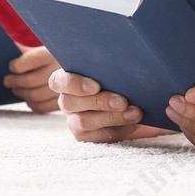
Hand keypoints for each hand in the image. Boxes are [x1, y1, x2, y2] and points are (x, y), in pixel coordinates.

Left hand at [4, 45, 64, 112]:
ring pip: (36, 95)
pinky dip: (32, 104)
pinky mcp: (68, 102)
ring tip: (15, 88)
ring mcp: (67, 88)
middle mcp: (63, 70)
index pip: (33, 59)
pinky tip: (28, 99)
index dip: (18, 65)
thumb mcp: (50, 45)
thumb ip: (32, 47)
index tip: (12, 66)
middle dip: (15, 81)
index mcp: (58, 53)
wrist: (86, 64)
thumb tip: (12, 47)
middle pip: (31, 80)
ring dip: (21, 93)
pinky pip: (44, 107)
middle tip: (7, 80)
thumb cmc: (62, 53)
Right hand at [49, 69, 172, 142]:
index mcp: (66, 80)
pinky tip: (134, 124)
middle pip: (72, 103)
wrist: (127, 98)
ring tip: (135, 113)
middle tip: (123, 101)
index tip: (96, 86)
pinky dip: (118, 130)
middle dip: (100, 102)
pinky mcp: (86, 136)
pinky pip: (97, 137)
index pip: (58, 81)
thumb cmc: (114, 76)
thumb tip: (131, 58)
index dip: (74, 84)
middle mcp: (67, 101)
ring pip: (84, 122)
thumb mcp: (110, 68)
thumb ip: (111, 65)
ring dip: (112, 117)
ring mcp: (73, 120)